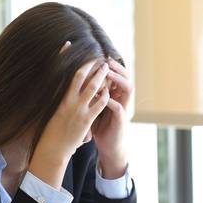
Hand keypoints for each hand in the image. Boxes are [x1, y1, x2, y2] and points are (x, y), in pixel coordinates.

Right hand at [28, 60, 110, 186]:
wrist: (52, 148)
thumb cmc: (50, 130)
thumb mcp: (50, 110)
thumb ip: (56, 98)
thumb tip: (57, 87)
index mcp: (58, 97)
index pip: (63, 73)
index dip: (65, 58)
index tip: (69, 46)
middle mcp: (68, 101)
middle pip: (80, 77)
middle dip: (89, 65)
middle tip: (96, 55)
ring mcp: (78, 110)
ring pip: (92, 88)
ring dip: (100, 76)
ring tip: (106, 68)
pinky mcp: (86, 120)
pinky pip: (99, 104)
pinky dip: (104, 95)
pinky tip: (108, 90)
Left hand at [91, 58, 132, 177]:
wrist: (109, 146)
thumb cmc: (99, 125)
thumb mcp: (93, 107)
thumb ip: (88, 94)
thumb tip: (75, 80)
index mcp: (114, 94)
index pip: (117, 75)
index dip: (110, 65)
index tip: (99, 56)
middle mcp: (121, 99)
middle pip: (125, 77)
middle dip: (116, 67)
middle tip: (106, 59)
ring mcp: (123, 108)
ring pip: (127, 88)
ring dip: (118, 79)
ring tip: (108, 72)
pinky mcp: (121, 120)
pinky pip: (118, 107)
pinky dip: (110, 100)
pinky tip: (104, 95)